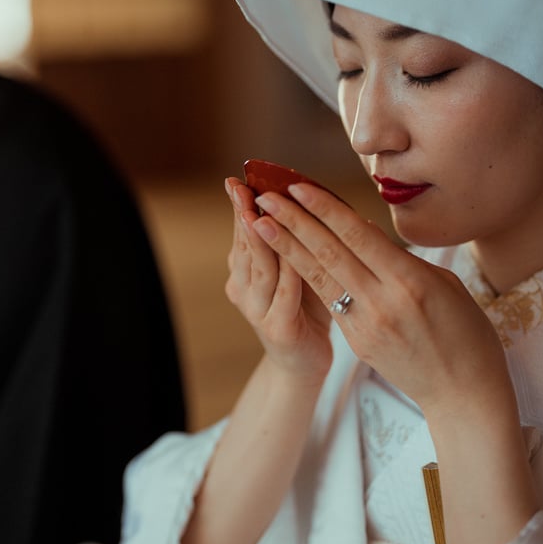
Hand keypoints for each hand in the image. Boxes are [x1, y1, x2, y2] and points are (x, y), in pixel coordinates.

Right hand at [224, 177, 332, 383]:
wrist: (305, 364)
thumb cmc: (305, 309)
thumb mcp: (296, 267)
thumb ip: (293, 238)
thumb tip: (302, 192)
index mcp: (245, 272)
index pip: (242, 233)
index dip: (239, 206)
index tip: (237, 180)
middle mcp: (244, 290)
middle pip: (245, 246)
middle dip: (245, 215)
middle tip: (243, 189)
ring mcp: (258, 311)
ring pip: (261, 268)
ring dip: (261, 239)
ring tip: (259, 213)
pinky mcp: (279, 330)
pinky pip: (285, 296)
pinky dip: (289, 273)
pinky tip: (294, 255)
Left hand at [249, 182, 512, 417]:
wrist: (463, 393)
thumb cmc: (465, 333)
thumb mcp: (445, 285)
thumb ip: (402, 258)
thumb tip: (364, 229)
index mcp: (411, 282)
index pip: (358, 236)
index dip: (326, 209)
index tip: (299, 187)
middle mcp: (384, 302)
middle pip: (330, 253)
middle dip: (294, 221)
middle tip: (266, 196)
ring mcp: (367, 326)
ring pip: (320, 277)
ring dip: (287, 248)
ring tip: (260, 224)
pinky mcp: (357, 344)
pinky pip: (330, 302)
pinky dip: (308, 277)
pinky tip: (289, 258)